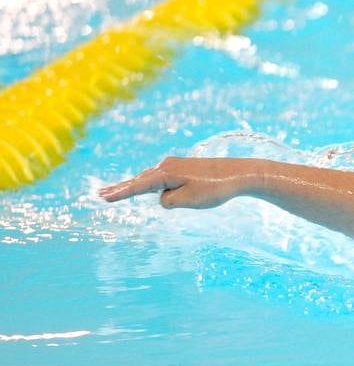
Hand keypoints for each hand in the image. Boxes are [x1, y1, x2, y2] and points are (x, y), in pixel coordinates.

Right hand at [98, 156, 262, 208]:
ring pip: (153, 180)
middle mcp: (167, 165)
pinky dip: (154, 184)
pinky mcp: (184, 168)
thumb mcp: (188, 200)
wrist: (240, 173)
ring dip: (137, 186)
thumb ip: (168, 200)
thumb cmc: (215, 188)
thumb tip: (162, 197)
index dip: (121, 193)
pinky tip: (151, 187)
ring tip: (115, 192)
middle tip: (101, 194)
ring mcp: (176, 165)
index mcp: (166, 173)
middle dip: (122, 188)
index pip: (138, 186)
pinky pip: (165, 179)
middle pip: (140, 180)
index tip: (103, 197)